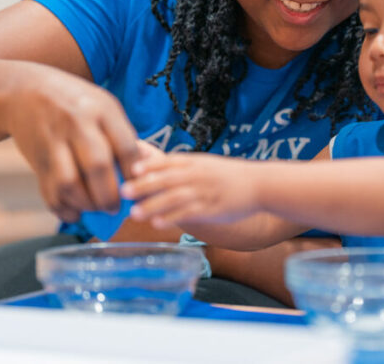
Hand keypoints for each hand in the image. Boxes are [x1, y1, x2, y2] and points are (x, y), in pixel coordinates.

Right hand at [4, 63, 139, 221]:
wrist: (24, 91)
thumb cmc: (76, 102)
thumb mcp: (104, 105)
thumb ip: (122, 134)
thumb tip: (143, 170)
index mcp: (101, 110)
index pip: (126, 148)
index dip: (134, 174)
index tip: (137, 187)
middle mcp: (76, 124)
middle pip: (98, 167)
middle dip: (110, 195)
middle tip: (116, 207)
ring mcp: (53, 142)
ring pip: (69, 184)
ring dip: (85, 204)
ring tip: (96, 208)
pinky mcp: (37, 159)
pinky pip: (49, 191)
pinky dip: (63, 208)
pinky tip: (75, 211)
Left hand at [122, 152, 259, 227]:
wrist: (260, 184)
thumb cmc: (228, 176)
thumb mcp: (205, 164)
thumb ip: (181, 167)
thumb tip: (151, 169)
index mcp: (195, 162)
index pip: (169, 161)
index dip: (150, 165)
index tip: (131, 169)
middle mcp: (198, 175)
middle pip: (168, 178)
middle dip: (145, 185)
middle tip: (123, 191)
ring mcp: (205, 192)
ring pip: (176, 197)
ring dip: (154, 205)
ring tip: (134, 213)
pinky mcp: (212, 209)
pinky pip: (190, 213)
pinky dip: (172, 217)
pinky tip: (157, 223)